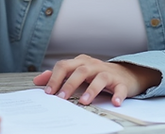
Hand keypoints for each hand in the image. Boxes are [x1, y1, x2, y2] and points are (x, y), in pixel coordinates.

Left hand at [32, 54, 160, 105]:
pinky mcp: (121, 83)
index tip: (48, 92)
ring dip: (91, 90)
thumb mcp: (77, 71)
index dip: (55, 78)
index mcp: (81, 62)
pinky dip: (118, 95)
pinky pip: (120, 88)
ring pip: (99, 78)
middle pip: (80, 70)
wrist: (126, 73)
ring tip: (84, 101)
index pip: (64, 65)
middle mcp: (94, 65)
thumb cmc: (98, 73)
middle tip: (61, 98)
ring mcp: (108, 73)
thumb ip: (58, 75)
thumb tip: (38, 80)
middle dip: (69, 84)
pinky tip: (115, 102)